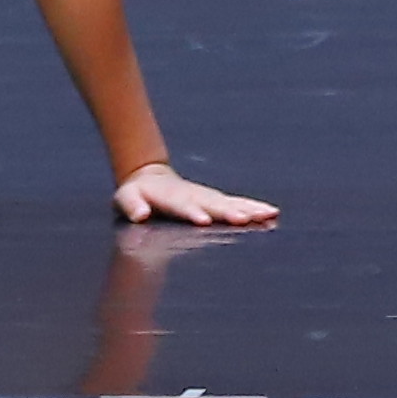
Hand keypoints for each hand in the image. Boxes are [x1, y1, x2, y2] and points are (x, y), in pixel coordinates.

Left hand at [115, 160, 280, 226]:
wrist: (150, 177)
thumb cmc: (136, 193)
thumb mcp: (125, 199)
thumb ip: (132, 205)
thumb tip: (139, 215)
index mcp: (171, 197)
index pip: (183, 206)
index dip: (193, 212)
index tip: (204, 220)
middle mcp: (194, 195)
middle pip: (213, 203)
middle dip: (229, 211)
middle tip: (245, 219)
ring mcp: (207, 196)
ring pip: (230, 203)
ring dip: (249, 209)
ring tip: (268, 215)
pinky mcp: (216, 200)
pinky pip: (238, 203)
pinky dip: (254, 208)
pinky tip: (271, 214)